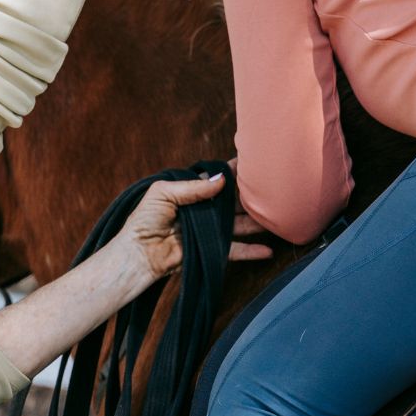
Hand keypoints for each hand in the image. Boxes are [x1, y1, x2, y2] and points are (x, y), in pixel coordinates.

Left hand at [116, 175, 272, 282]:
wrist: (138, 252)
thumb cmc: (144, 219)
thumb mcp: (163, 193)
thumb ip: (193, 187)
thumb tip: (221, 180)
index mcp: (189, 192)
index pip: (215, 180)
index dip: (232, 172)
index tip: (252, 162)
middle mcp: (202, 210)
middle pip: (231, 202)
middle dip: (249, 196)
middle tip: (271, 188)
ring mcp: (207, 231)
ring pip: (237, 224)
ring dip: (255, 222)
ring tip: (277, 217)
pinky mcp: (210, 250)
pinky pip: (234, 250)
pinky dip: (250, 251)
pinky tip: (267, 250)